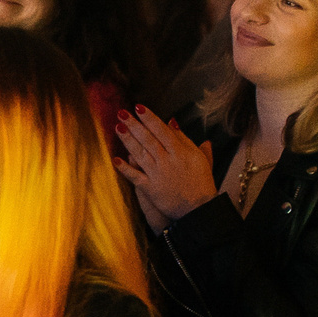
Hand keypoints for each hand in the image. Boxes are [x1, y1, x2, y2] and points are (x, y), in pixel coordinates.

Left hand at [112, 107, 216, 227]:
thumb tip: (172, 122)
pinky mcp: (151, 189)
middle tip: (121, 113)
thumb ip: (185, 139)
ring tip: (118, 128)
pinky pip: (135, 177)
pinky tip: (115, 159)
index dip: (149, 118)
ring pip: (140, 154)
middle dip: (134, 125)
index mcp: (180, 152)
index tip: (138, 107)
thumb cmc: (202, 182)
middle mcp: (167, 161)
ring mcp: (157, 175)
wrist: (200, 209)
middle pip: (148, 140)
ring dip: (128, 141)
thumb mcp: (200, 158)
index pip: (162, 131)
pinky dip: (125, 169)